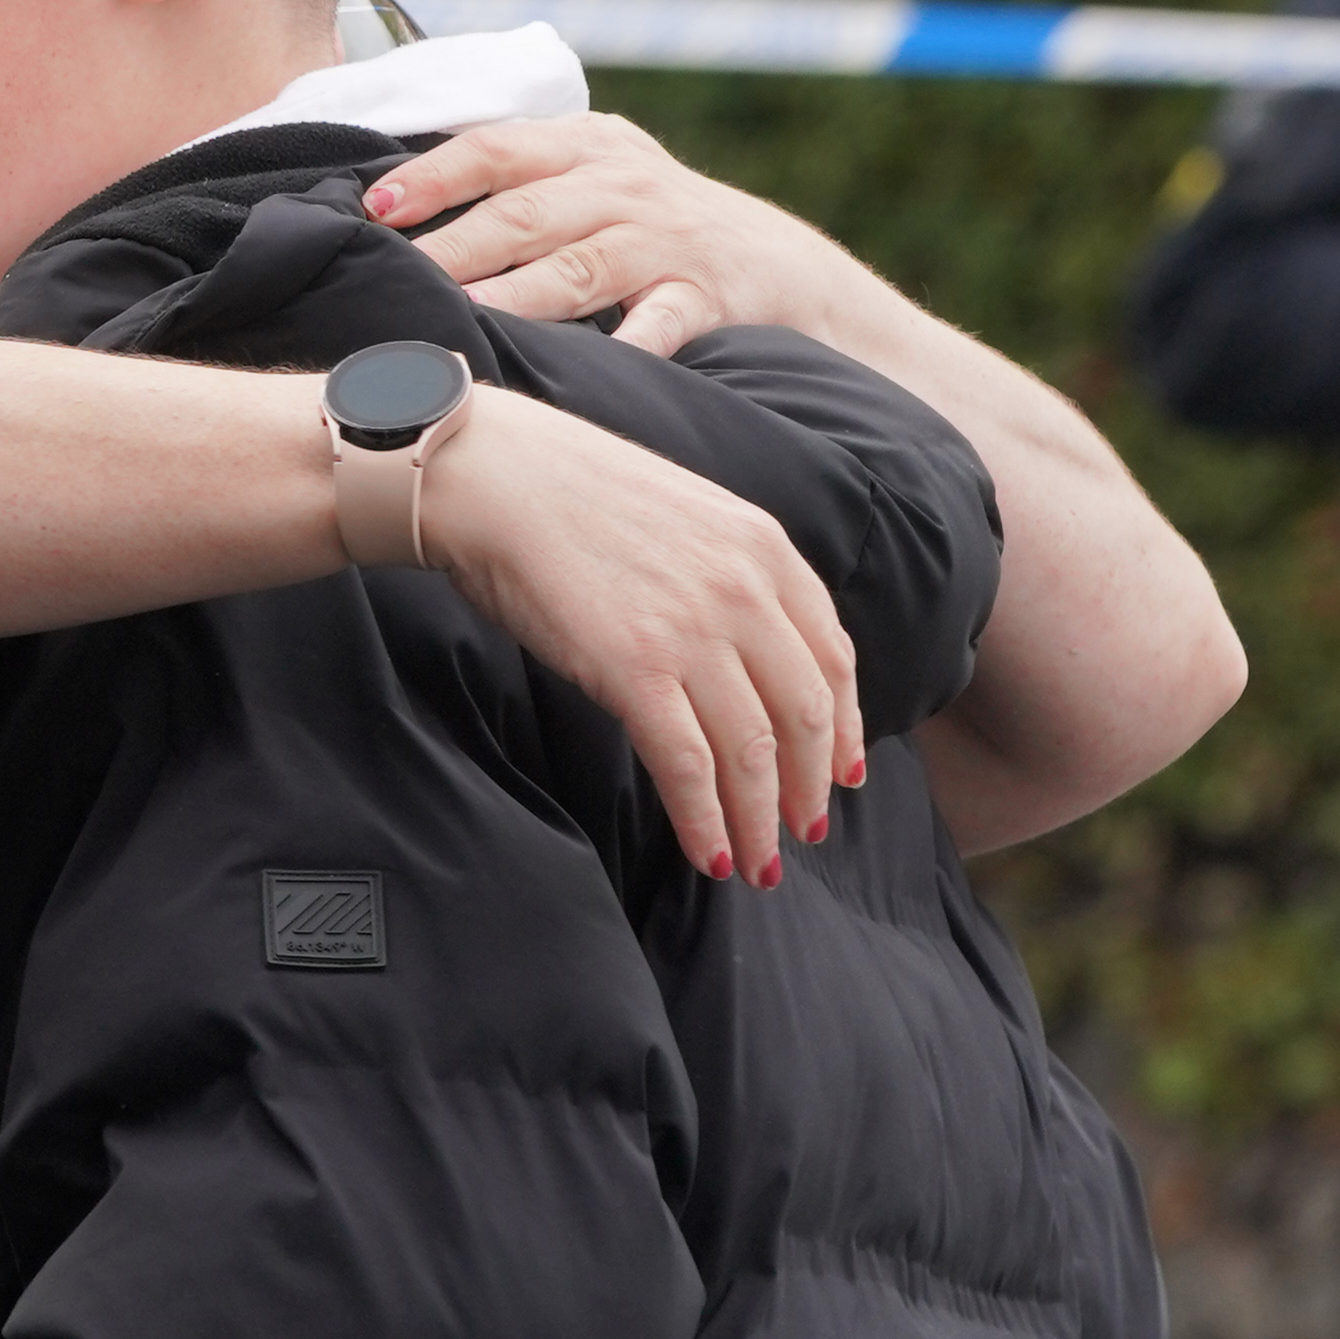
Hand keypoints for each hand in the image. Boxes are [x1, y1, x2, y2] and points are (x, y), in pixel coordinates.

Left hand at [367, 113, 871, 356]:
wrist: (779, 268)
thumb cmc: (651, 229)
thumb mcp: (594, 180)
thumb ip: (515, 182)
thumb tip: (388, 209)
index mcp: (585, 146)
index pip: (494, 151)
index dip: (431, 177)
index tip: (374, 209)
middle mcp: (622, 186)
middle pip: (524, 213)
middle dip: (454, 245)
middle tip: (395, 277)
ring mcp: (664, 241)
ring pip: (578, 267)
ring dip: (518, 294)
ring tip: (463, 314)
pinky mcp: (704, 296)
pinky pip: (661, 323)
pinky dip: (631, 345)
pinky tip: (593, 369)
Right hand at [414, 386, 867, 883]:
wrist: (494, 476)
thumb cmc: (569, 492)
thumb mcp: (686, 513)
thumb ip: (729, 573)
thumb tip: (741, 648)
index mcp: (765, 549)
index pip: (831, 656)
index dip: (845, 726)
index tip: (844, 771)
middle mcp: (745, 591)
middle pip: (805, 713)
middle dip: (811, 786)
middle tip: (804, 832)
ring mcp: (694, 631)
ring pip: (753, 750)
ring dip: (761, 819)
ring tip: (758, 862)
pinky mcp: (635, 669)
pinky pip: (688, 765)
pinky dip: (705, 819)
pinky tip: (708, 853)